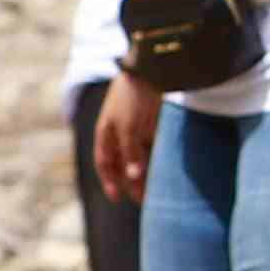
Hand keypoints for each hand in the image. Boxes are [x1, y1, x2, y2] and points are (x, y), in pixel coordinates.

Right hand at [90, 74, 159, 198]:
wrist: (151, 70)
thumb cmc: (132, 97)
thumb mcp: (129, 128)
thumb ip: (130, 153)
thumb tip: (133, 176)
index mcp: (106, 133)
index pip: (104, 163)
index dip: (109, 181)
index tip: (117, 199)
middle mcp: (119, 134)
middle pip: (123, 164)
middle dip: (131, 183)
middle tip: (143, 201)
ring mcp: (137, 130)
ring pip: (140, 158)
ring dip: (146, 174)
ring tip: (156, 191)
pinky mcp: (153, 126)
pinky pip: (153, 149)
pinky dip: (156, 161)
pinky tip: (164, 172)